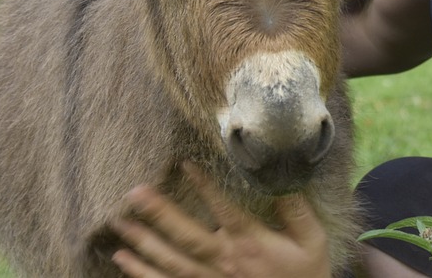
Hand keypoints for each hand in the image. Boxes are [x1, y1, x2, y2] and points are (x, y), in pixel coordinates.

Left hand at [109, 164, 331, 277]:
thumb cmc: (306, 273)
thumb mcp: (312, 240)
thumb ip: (296, 210)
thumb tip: (281, 177)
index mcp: (252, 244)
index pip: (225, 212)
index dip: (206, 188)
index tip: (185, 164)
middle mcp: (226, 262)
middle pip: (188, 238)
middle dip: (160, 214)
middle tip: (134, 192)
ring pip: (171, 263)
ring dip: (143, 243)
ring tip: (120, 223)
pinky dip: (142, 274)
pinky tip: (122, 259)